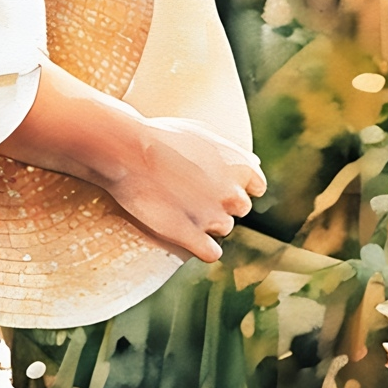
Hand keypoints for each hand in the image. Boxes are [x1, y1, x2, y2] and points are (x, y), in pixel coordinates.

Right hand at [107, 116, 266, 262]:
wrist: (130, 151)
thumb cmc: (163, 136)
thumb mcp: (205, 134)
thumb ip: (233, 152)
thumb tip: (256, 164)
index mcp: (239, 166)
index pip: (257, 186)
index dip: (238, 185)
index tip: (220, 183)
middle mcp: (231, 193)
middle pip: (240, 208)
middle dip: (222, 202)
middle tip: (195, 192)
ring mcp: (212, 217)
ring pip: (224, 228)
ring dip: (209, 221)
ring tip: (182, 207)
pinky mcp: (190, 237)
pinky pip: (212, 253)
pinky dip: (204, 248)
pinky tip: (188, 236)